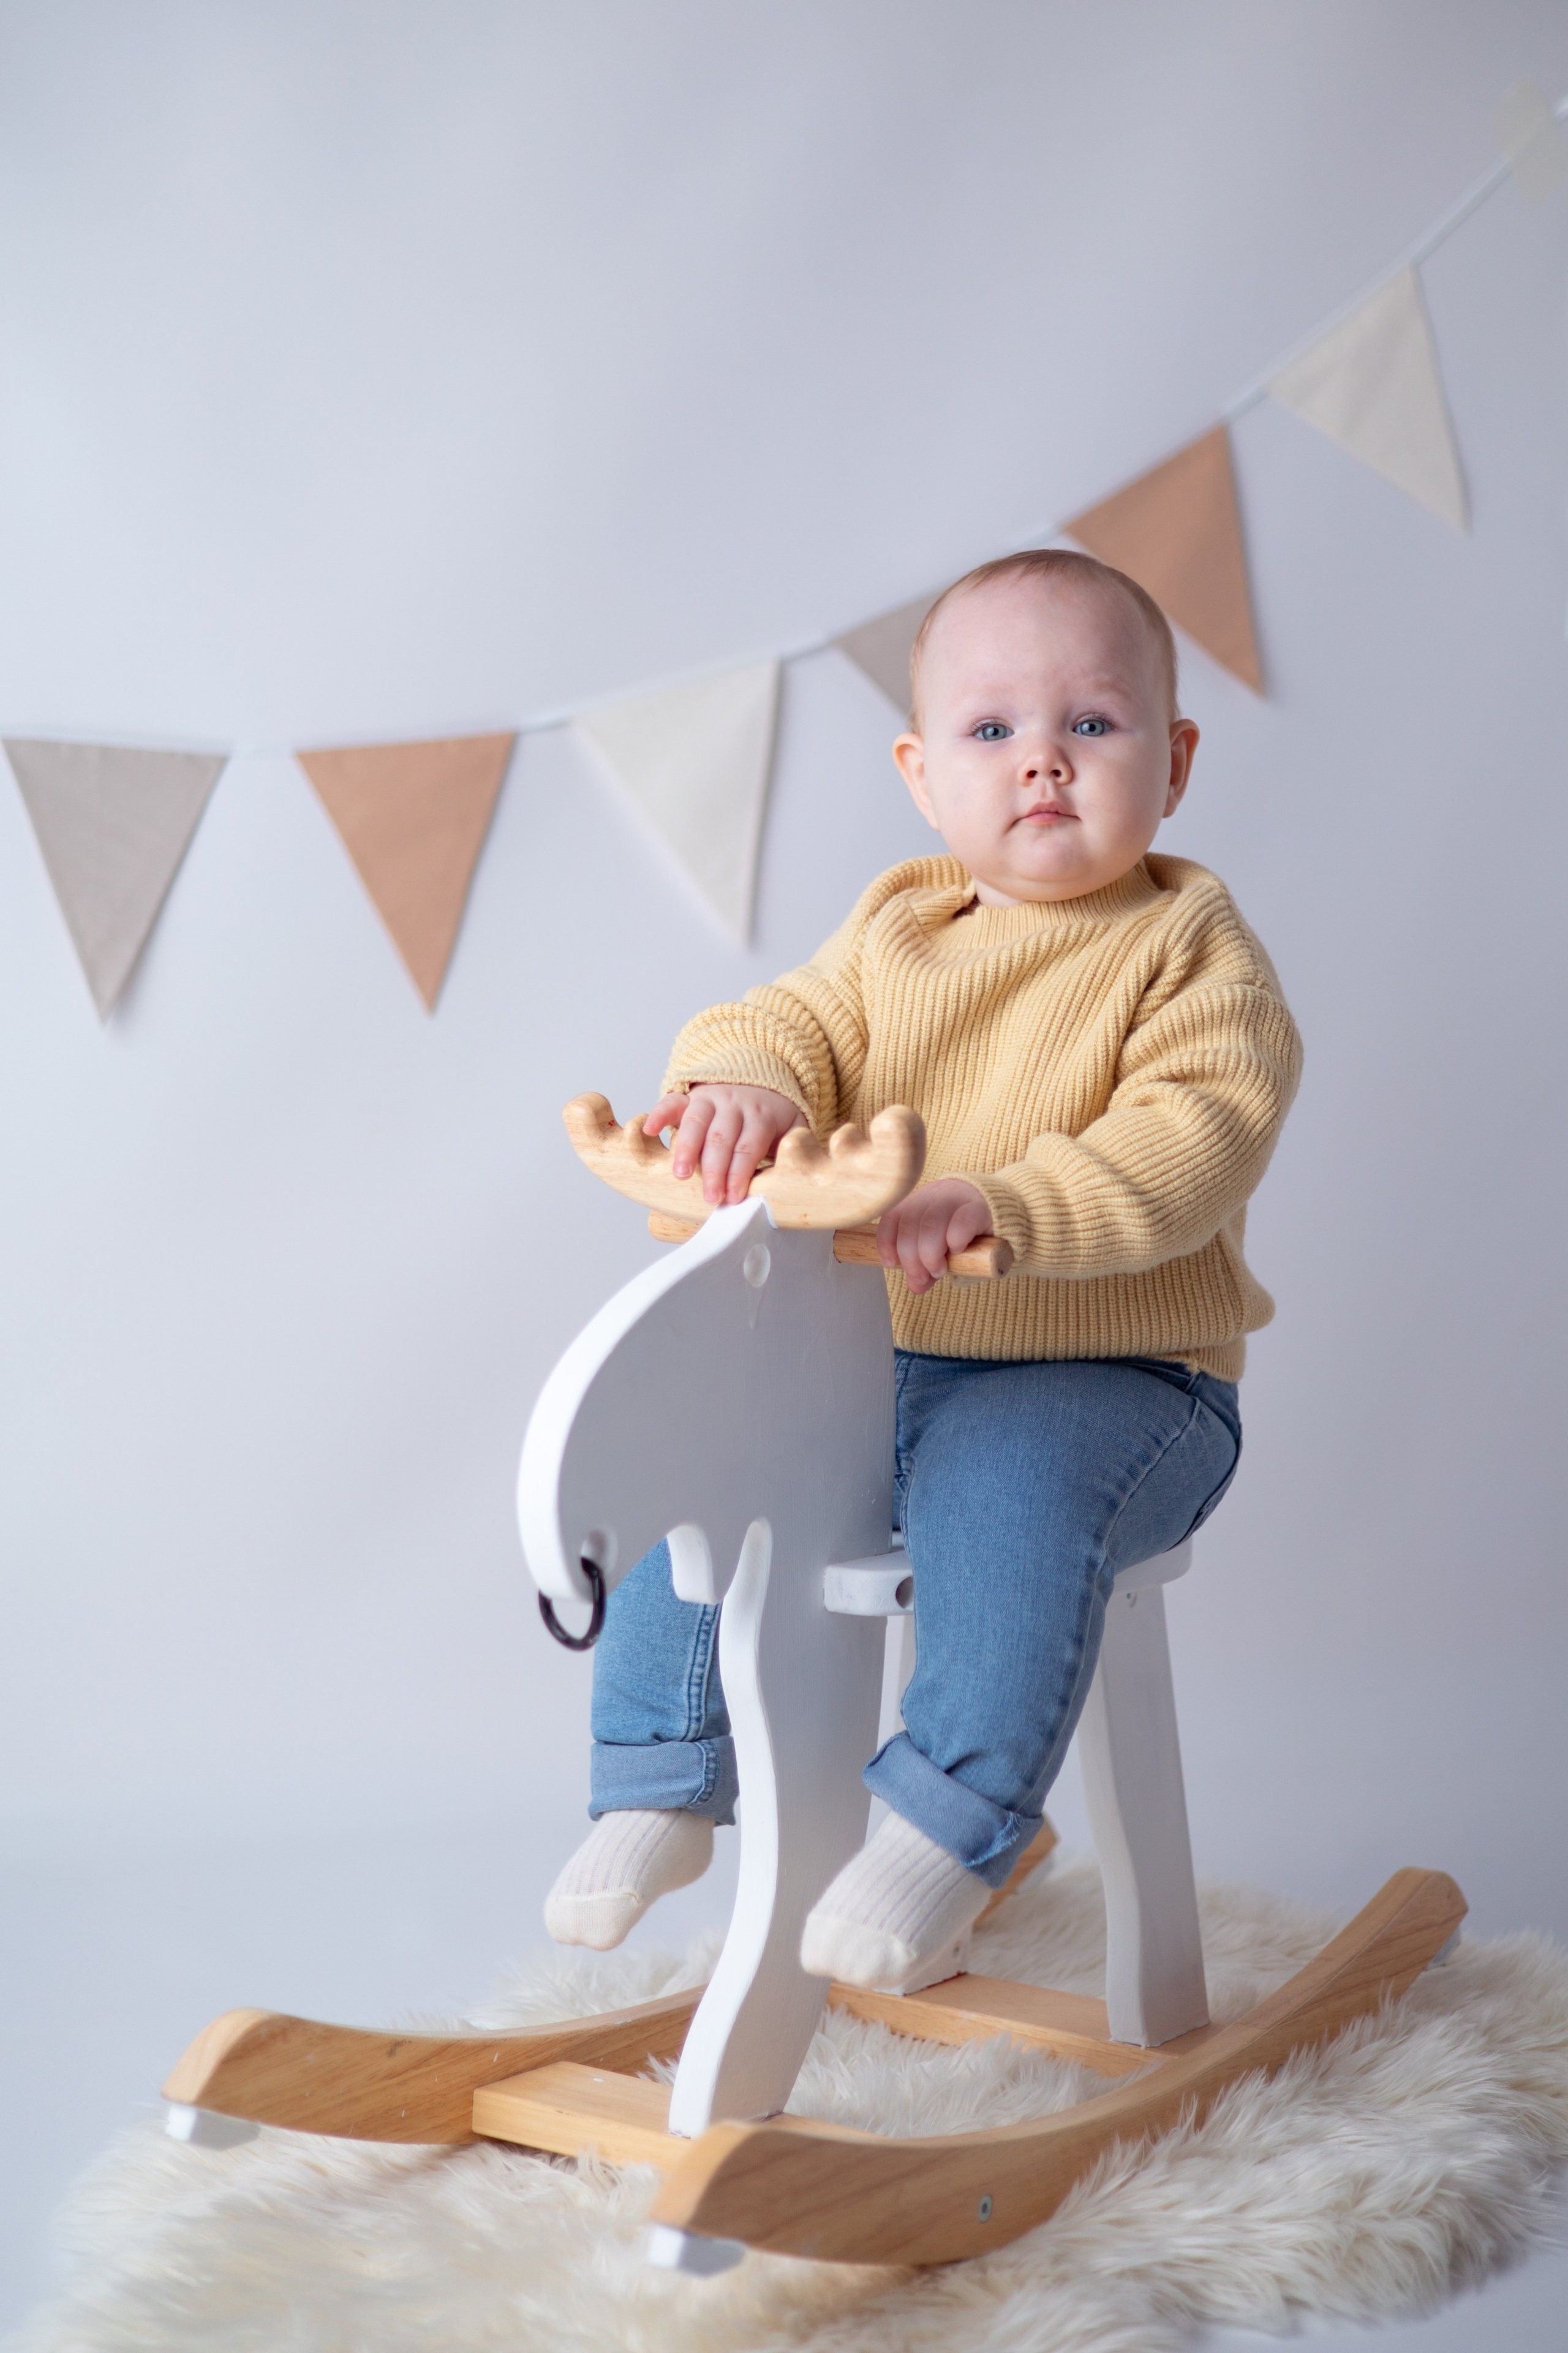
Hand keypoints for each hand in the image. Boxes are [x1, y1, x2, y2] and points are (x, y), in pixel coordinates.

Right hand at [643, 1084, 806, 1207]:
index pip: (748, 1147)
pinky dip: (659, 1113)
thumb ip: (791, 1151)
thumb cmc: (773, 1116)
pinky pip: (672, 1101)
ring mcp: (710, 1098)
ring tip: (681, 1174)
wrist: (760, 1077)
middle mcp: (734, 1104)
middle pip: (722, 1138)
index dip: (740, 1173)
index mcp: (761, 1115)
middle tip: (710, 1197)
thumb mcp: (792, 1128)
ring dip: (687, 1148)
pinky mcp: (690, 1097)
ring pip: (696, 1121)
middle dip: (715, 1170)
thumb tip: (790, 1180)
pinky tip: (649, 1129)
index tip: (734, 1197)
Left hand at [877, 1178, 992, 1294]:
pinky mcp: (979, 1207)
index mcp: (917, 1202)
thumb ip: (926, 1267)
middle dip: (911, 1258)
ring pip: (931, 1224)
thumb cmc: (964, 1232)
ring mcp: (956, 1198)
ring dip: (930, 1254)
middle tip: (922, 1277)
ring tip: (939, 1270)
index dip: (887, 1242)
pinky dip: (955, 1241)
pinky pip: (961, 1222)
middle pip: (910, 1225)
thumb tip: (916, 1287)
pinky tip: (958, 1250)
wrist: (1000, 1211)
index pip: (892, 1218)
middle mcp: (933, 1195)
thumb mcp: (939, 1249)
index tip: (892, 1264)